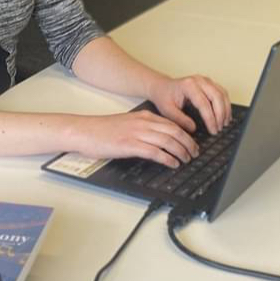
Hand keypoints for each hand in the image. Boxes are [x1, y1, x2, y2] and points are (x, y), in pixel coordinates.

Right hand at [70, 111, 198, 168]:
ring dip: (181, 152)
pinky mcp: (130, 145)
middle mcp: (143, 123)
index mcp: (143, 116)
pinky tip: (173, 164)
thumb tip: (158, 140)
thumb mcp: (127, 124)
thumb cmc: (102, 130)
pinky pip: (156, 152)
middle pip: (174, 132)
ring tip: (187, 160)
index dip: (185, 135)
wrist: (84, 131)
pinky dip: (168, 158)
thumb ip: (142, 128)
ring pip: (168, 141)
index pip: (172, 124)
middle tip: (195, 153)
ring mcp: (137, 133)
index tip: (192, 143)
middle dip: (188, 143)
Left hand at [148, 74, 231, 135]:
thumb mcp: (167, 111)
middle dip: (220, 115)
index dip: (210, 119)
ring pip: (222, 94)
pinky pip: (222, 92)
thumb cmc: (164, 97)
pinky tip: (225, 116)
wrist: (162, 87)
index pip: (204, 104)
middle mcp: (199, 80)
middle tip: (219, 129)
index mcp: (188, 85)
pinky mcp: (209, 83)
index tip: (213, 131)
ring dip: (226, 110)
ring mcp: (205, 80)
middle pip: (217, 97)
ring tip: (224, 124)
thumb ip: (180, 120)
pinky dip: (226, 104)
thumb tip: (194, 129)